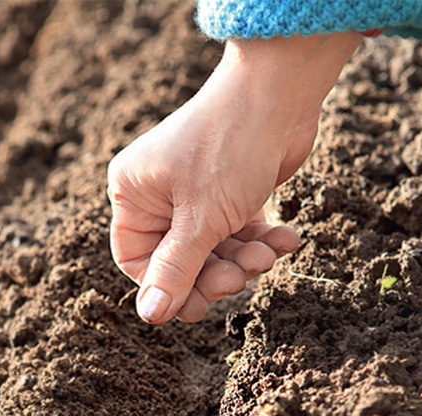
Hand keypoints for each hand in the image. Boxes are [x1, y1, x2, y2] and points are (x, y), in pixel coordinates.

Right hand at [108, 32, 361, 323]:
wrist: (280, 93)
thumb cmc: (230, 148)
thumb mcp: (200, 220)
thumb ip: (176, 270)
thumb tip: (149, 315)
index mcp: (134, 194)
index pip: (137, 260)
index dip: (167, 286)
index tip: (200, 304)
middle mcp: (160, 194)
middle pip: (180, 260)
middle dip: (216, 272)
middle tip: (242, 274)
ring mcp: (196, 192)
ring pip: (213, 249)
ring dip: (244, 258)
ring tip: (269, 251)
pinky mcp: (229, 191)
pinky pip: (238, 231)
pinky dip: (262, 239)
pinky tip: (286, 238)